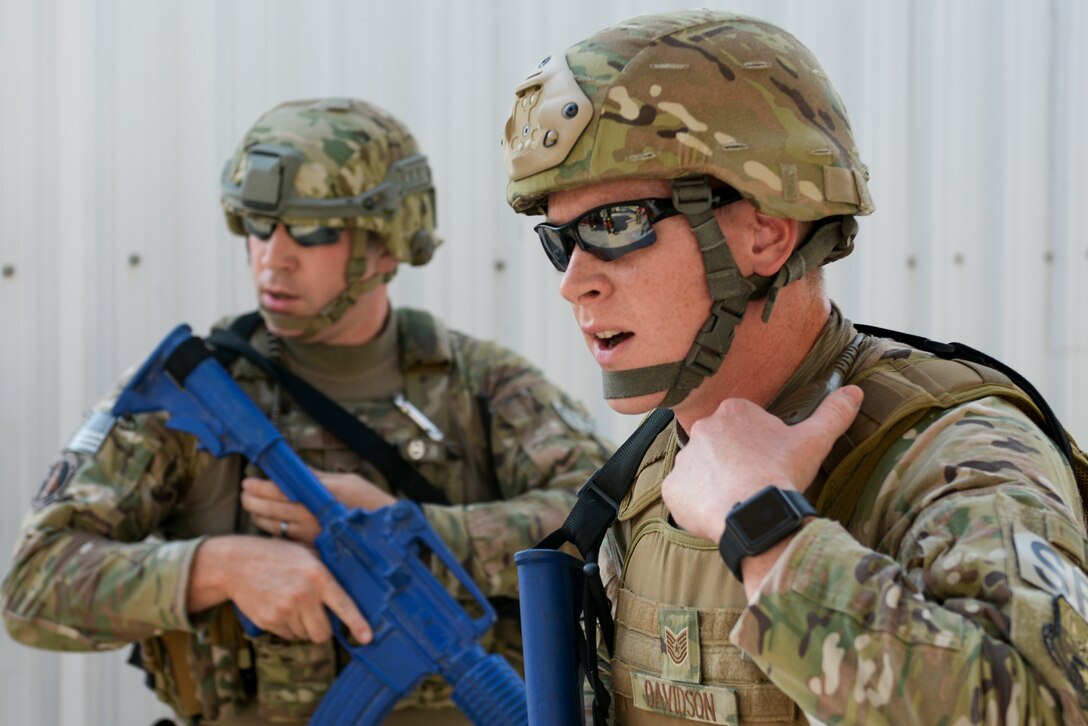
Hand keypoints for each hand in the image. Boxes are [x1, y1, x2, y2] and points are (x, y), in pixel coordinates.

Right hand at [188, 535, 371, 643]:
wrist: (237, 564)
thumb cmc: (276, 556)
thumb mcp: (306, 553)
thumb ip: (325, 570)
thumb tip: (348, 586)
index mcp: (318, 576)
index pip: (344, 605)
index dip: (357, 624)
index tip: (367, 638)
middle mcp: (304, 595)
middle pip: (322, 633)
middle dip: (321, 629)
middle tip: (314, 614)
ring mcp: (285, 610)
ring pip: (304, 635)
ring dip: (302, 626)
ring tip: (291, 603)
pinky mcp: (270, 621)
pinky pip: (288, 635)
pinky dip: (287, 627)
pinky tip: (279, 607)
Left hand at [242, 471, 396, 542]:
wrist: (387, 533)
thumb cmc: (370, 503)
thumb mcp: (346, 481)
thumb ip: (318, 477)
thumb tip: (298, 469)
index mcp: (317, 498)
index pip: (279, 492)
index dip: (260, 487)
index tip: (248, 482)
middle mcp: (311, 519)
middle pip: (271, 511)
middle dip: (253, 502)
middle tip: (245, 495)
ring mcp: (311, 536)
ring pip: (275, 528)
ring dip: (260, 518)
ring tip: (253, 509)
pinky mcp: (314, 549)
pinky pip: (287, 541)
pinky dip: (276, 533)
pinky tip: (271, 527)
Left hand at [661, 385, 862, 543]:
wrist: (753, 512)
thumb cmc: (781, 472)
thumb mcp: (814, 440)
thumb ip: (832, 413)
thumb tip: (854, 392)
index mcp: (732, 412)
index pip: (743, 426)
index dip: (758, 446)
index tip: (769, 463)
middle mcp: (702, 429)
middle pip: (719, 447)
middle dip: (734, 463)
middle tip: (754, 483)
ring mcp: (684, 459)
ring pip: (700, 470)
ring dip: (714, 483)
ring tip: (738, 502)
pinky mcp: (672, 488)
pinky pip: (682, 494)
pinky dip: (696, 504)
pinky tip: (717, 513)